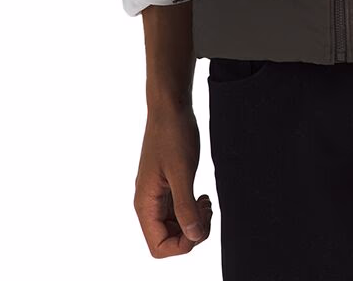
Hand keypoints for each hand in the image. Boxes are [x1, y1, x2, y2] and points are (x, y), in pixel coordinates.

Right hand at [134, 102, 213, 255]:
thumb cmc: (173, 134)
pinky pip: (178, 211)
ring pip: (174, 227)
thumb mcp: (182, 171)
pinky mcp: (167, 186)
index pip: (159, 247)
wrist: (171, 106)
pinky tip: (203, 197)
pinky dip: (192, 210)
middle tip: (207, 209)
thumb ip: (185, 206)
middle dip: (191, 233)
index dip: (182, 245)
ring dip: (193, 221)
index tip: (199, 222)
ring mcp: (157, 195)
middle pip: (168, 240)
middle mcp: (148, 203)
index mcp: (145, 203)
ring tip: (206, 202)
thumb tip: (194, 236)